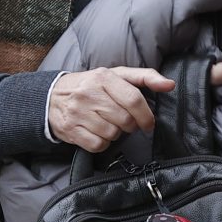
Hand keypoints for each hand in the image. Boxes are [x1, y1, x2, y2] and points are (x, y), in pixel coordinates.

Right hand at [47, 66, 174, 152]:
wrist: (52, 97)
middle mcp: (89, 93)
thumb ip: (145, 77)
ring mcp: (78, 112)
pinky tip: (97, 133)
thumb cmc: (93, 86)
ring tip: (107, 124)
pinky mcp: (70, 130)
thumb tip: (169, 85)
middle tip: (124, 122)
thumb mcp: (117, 75)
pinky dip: (102, 143)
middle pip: (125, 120)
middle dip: (130, 125)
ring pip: (112, 134)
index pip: (133, 99)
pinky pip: (98, 145)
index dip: (146, 116)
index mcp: (103, 77)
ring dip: (116, 133)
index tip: (148, 124)